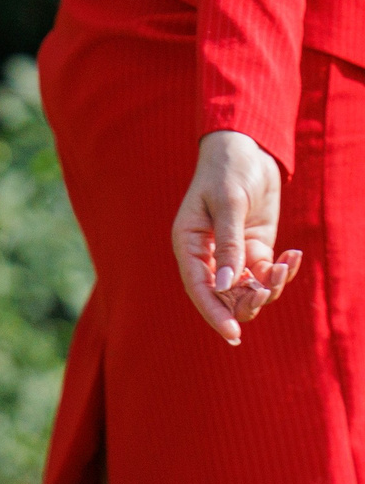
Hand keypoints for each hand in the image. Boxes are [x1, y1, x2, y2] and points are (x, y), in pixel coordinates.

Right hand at [172, 130, 299, 343]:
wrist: (246, 150)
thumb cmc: (227, 172)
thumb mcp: (229, 205)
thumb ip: (229, 246)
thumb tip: (230, 285)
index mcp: (188, 246)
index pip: (199, 288)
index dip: (214, 312)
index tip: (233, 333)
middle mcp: (208, 256)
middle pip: (223, 296)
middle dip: (247, 301)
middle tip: (267, 291)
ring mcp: (232, 254)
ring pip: (247, 289)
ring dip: (269, 286)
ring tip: (286, 263)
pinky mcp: (254, 248)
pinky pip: (267, 273)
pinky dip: (283, 271)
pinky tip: (294, 255)